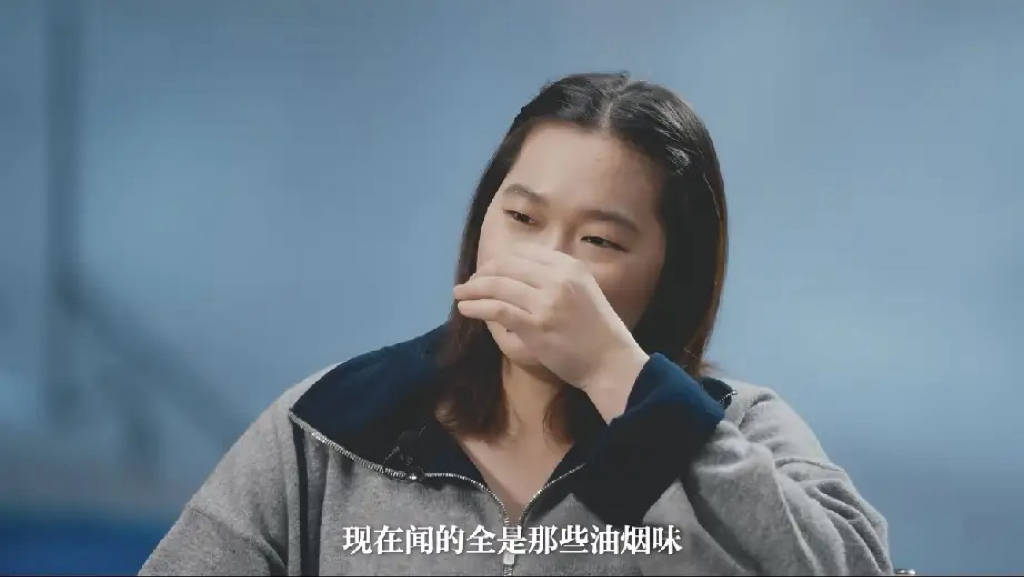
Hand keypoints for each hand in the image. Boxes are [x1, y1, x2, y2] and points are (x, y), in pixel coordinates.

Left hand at [453, 244, 649, 417]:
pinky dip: (477, 307)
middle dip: (481, 274)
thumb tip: (519, 271)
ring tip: (460, 295)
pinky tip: (465, 309)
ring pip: (497, 285)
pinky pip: (498, 309)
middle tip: (468, 284)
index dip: (498, 261)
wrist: (611, 361)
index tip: (485, 272)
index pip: (523, 253)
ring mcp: (547, 301)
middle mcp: (558, 278)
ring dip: (472, 289)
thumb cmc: (597, 331)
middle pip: (506, 266)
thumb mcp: (583, 290)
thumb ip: (557, 278)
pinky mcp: (536, 325)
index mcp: (570, 266)